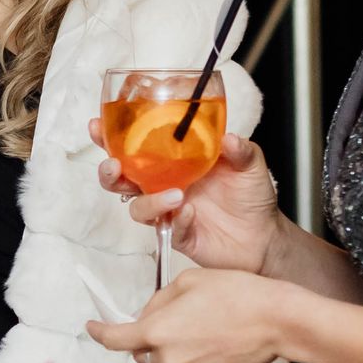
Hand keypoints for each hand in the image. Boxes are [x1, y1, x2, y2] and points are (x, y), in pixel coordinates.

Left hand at [86, 269, 293, 362]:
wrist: (279, 319)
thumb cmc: (237, 293)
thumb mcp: (189, 280)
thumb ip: (161, 300)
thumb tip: (150, 314)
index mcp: (158, 331)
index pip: (115, 339)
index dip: (99, 333)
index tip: (92, 327)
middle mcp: (171, 358)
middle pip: (146, 352)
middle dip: (152, 336)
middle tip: (176, 314)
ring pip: (174, 360)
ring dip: (181, 345)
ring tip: (209, 322)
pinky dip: (204, 355)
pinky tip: (223, 336)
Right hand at [90, 117, 283, 275]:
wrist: (265, 236)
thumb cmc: (251, 196)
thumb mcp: (251, 163)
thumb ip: (241, 150)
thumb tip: (229, 139)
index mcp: (173, 161)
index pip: (135, 147)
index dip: (112, 138)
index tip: (97, 126)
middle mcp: (164, 185)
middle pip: (122, 179)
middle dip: (109, 172)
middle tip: (114, 165)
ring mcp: (170, 211)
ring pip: (138, 208)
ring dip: (149, 201)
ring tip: (175, 195)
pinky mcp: (179, 235)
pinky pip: (167, 228)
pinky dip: (176, 220)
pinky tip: (190, 213)